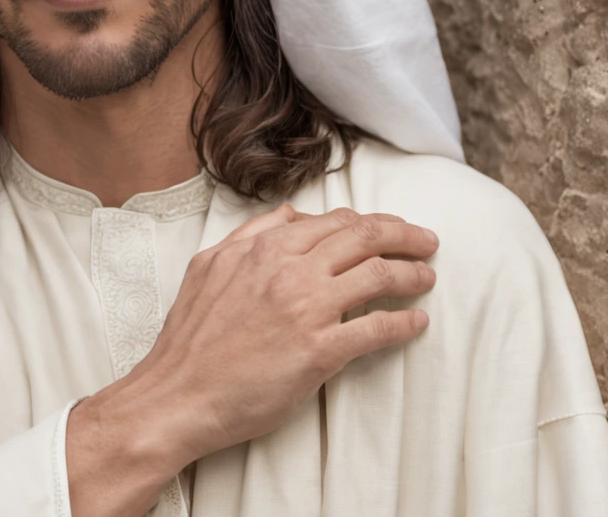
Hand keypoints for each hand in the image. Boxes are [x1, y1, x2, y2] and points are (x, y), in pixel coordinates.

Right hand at [127, 203, 438, 464]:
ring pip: (377, 276)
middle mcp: (290, 269)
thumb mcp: (210, 264)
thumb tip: (292, 216)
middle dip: (404, 236)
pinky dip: (403, 323)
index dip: (372, 221)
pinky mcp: (319, 352)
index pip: (336, 221)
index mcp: (266, 246)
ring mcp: (307, 309)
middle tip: (428, 242)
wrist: (178, 392)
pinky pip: (375, 330)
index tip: (392, 228)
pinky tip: (416, 322)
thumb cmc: (192, 334)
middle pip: (365, 238)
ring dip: (412, 274)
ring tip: (428, 276)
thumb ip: (252, 233)